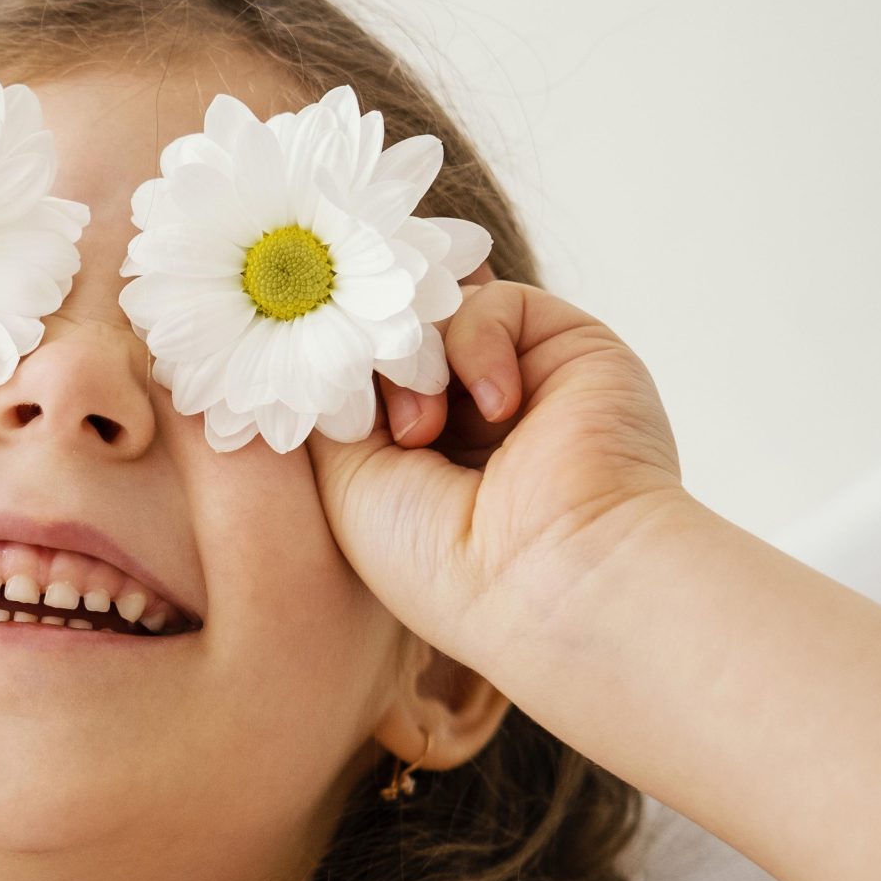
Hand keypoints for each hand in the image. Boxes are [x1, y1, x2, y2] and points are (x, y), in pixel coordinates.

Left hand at [305, 274, 694, 666]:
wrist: (552, 576)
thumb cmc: (438, 560)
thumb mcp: (345, 484)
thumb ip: (331, 408)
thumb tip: (323, 348)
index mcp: (414, 460)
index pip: (358, 381)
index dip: (333, 376)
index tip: (313, 397)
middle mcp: (465, 420)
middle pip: (391, 341)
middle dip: (368, 366)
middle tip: (372, 418)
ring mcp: (515, 383)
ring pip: (433, 317)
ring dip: (414, 364)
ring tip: (423, 431)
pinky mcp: (567, 348)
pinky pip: (494, 303)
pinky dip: (477, 343)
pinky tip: (497, 407)